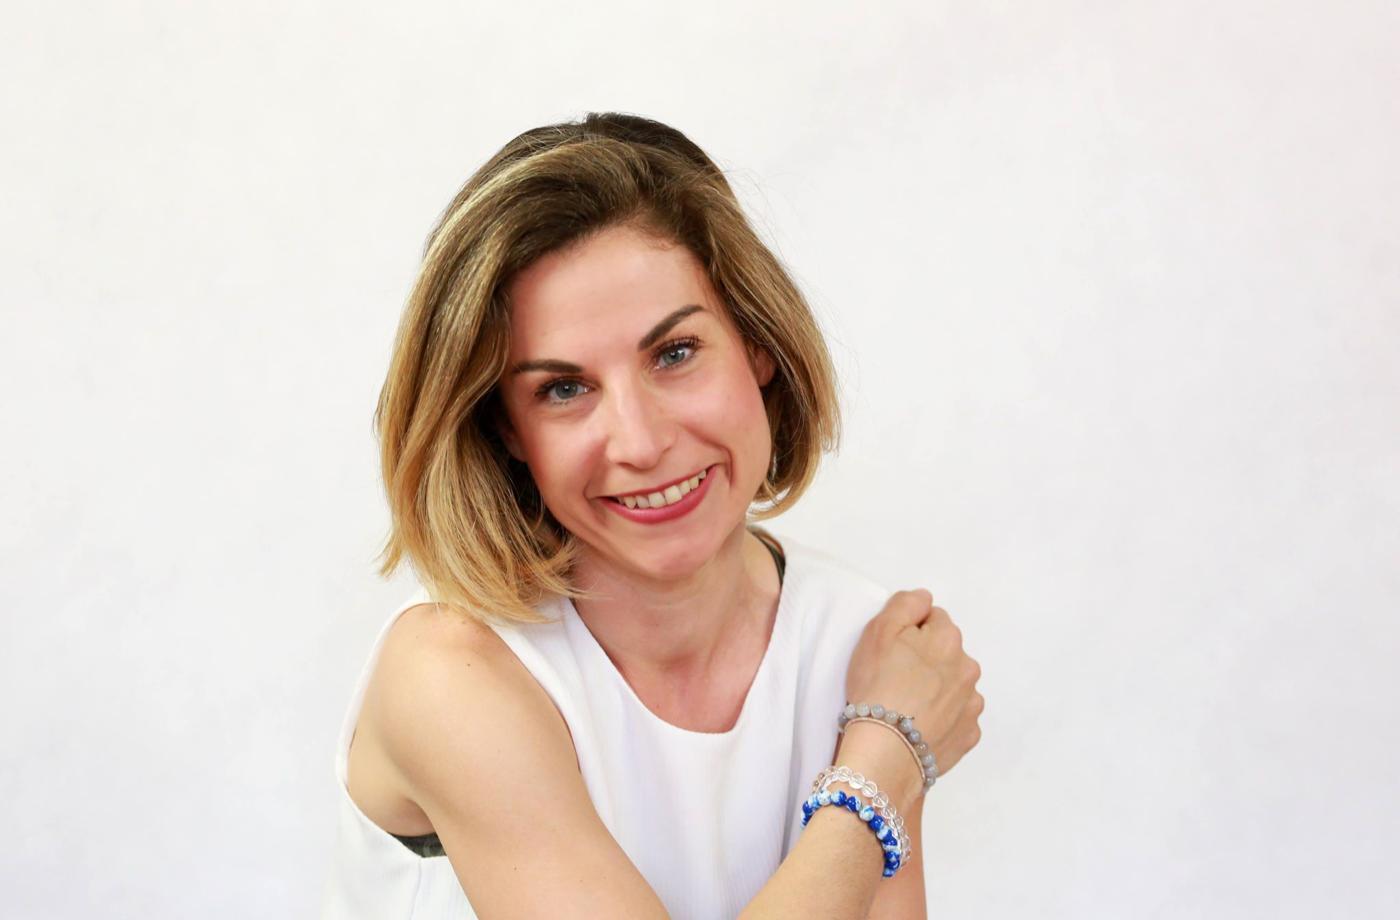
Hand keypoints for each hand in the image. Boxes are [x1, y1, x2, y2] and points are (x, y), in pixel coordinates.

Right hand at [845, 589, 983, 779]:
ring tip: (907, 706)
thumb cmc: (877, 688)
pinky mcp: (969, 735)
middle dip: (927, 660)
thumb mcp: (878, 631)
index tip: (892, 651)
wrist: (886, 751)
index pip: (933, 619)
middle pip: (946, 653)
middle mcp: (968, 668)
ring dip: (937, 690)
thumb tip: (924, 599)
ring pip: (954, 686)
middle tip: (896, 679)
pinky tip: (920, 727)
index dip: (910, 633)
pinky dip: (943, 720)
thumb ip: (905, 604)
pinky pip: (957, 719)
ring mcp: (972, 704)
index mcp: (948, 638)